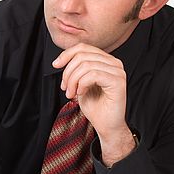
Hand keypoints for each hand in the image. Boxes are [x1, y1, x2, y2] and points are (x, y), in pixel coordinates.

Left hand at [53, 43, 135, 165]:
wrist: (107, 126)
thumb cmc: (96, 107)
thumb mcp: (80, 84)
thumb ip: (76, 69)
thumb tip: (62, 59)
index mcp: (106, 61)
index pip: (83, 47)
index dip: (66, 54)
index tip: (55, 65)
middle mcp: (114, 63)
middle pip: (83, 55)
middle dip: (68, 72)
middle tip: (65, 89)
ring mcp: (118, 72)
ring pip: (86, 65)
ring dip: (73, 81)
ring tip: (71, 94)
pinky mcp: (118, 81)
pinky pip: (93, 75)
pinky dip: (82, 84)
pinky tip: (81, 93)